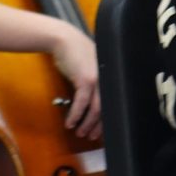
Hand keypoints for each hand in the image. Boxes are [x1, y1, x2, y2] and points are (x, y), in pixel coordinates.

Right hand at [50, 25, 101, 139]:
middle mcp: (107, 80)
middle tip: (92, 137)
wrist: (63, 39)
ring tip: (81, 133)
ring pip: (96, 110)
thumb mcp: (89, 67)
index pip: (113, 103)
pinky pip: (81, 103)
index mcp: (110, 77)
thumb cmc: (74, 52)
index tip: (101, 130)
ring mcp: (97, 80)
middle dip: (99, 126)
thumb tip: (92, 100)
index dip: (108, 119)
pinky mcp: (85, 80)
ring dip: (87, 124)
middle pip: (107, 109)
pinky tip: (70, 123)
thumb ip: (94, 80)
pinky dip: (75, 115)